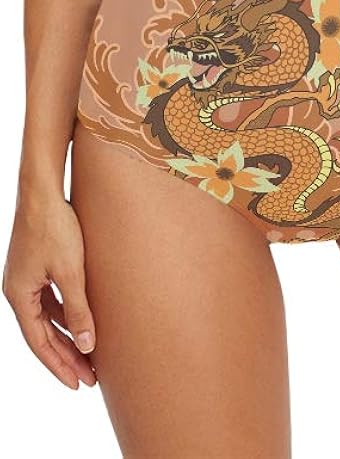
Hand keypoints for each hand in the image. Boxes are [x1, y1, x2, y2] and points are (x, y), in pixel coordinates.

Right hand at [2, 190, 97, 389]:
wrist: (43, 189)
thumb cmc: (55, 226)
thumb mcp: (71, 271)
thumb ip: (79, 309)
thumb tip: (86, 345)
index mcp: (19, 296)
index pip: (39, 343)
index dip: (59, 365)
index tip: (78, 384)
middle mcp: (17, 290)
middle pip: (42, 334)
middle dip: (65, 356)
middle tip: (89, 378)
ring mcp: (24, 278)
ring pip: (46, 318)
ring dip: (66, 336)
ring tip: (88, 355)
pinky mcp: (34, 266)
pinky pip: (48, 301)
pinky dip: (63, 314)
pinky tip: (80, 322)